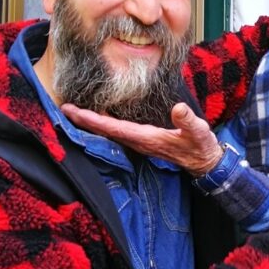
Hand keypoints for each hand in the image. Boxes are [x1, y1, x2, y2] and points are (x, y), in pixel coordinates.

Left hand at [61, 102, 222, 174]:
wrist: (204, 161)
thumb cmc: (200, 145)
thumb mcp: (199, 132)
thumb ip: (189, 121)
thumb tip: (178, 109)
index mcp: (147, 139)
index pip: (114, 129)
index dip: (93, 120)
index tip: (74, 111)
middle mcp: (138, 142)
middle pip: (105, 131)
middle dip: (84, 120)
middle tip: (64, 108)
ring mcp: (139, 142)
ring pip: (109, 132)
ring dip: (91, 123)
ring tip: (74, 111)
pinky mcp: (142, 140)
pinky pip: (117, 132)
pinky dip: (103, 124)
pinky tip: (98, 117)